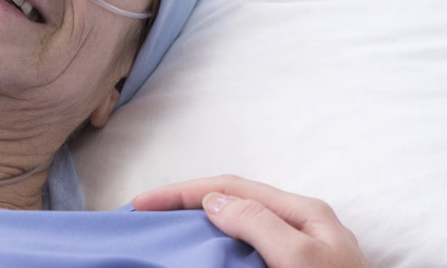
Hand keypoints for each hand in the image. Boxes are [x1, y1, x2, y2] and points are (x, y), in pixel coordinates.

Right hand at [134, 175, 366, 267]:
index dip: (183, 191)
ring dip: (201, 227)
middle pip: (234, 202)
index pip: (232, 188)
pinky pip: (249, 253)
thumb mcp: (300, 258)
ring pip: (240, 228)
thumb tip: (214, 202)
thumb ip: (260, 224)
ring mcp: (299, 251)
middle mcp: (301, 227)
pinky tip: (205, 259)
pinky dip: (220, 251)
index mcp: (304, 213)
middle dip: (187, 203)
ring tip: (167, 233)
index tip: (142, 203)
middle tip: (146, 214)